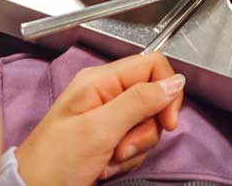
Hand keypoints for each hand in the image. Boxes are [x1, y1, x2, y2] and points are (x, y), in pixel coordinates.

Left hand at [15, 54, 184, 185]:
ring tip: (109, 160)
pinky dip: (125, 160)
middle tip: (123, 147)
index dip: (167, 90)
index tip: (168, 120)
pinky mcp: (106, 139)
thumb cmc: (55, 162)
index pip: (152, 65)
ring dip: (134, 148)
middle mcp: (105, 93)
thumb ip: (139, 101)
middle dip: (145, 129)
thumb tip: (176, 81)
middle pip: (152, 98)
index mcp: (101, 80)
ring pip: (146, 124)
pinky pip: (134, 143)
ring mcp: (105, 117)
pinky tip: (105, 167)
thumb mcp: (100, 129)